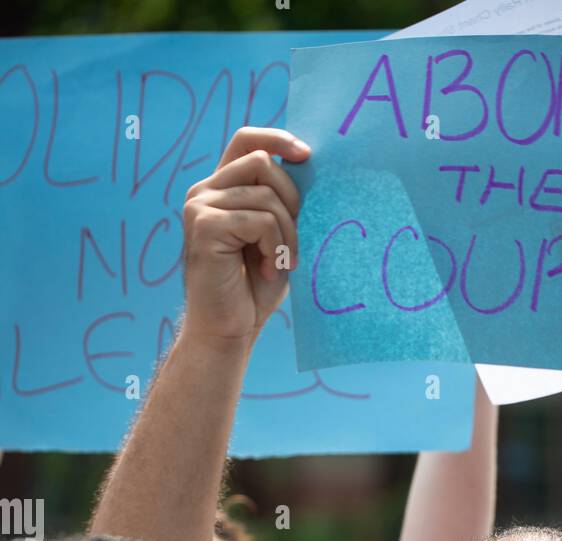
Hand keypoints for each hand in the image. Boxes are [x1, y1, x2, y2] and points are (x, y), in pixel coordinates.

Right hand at [181, 126, 310, 346]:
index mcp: (220, 187)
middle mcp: (204, 190)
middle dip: (291, 201)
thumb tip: (309, 167)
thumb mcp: (274, 236)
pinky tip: (267, 270)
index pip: (246, 139)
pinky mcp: (204, 225)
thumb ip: (281, 202)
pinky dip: (273, 247)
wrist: (228, 330)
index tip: (306, 155)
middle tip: (292, 243)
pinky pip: (260, 220)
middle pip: (263, 163)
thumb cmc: (253, 288)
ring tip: (281, 263)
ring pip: (266, 194)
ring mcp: (200, 205)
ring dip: (286, 233)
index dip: (277, 138)